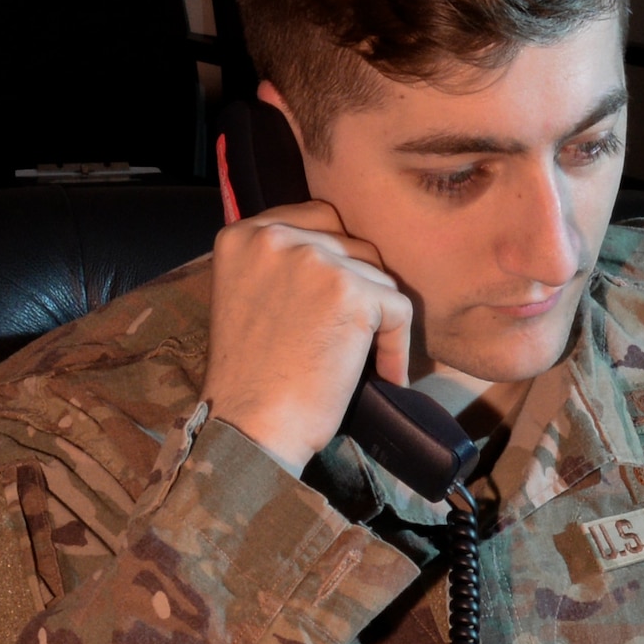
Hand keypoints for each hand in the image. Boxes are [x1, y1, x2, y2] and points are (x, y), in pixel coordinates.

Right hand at [205, 201, 413, 475]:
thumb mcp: (246, 297)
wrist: (250, 426)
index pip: (320, 217)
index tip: (338, 299)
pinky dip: (397, 347)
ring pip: (379, 276)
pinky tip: (383, 375)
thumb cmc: (251, 378)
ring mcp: (315, 261)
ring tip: (357, 359)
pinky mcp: (351, 292)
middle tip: (351, 335)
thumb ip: (281, 265)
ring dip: (377, 318)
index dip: (339, 259)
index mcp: (244, 236)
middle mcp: (276, 237)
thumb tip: (339, 249)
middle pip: (354, 245)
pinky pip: (399, 309)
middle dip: (360, 290)